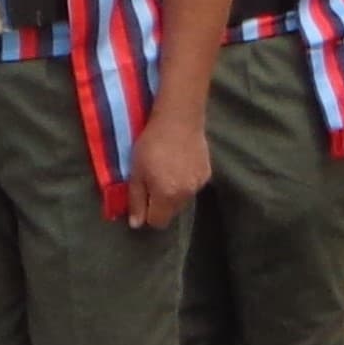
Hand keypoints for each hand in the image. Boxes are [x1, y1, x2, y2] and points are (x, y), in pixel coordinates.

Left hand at [125, 110, 211, 229]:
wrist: (179, 120)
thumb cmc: (152, 145)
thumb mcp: (136, 172)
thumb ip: (136, 200)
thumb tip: (136, 224)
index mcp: (167, 196)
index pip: (158, 222)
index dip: (147, 215)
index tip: (141, 200)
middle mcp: (186, 194)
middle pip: (172, 213)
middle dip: (161, 205)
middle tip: (152, 184)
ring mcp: (199, 184)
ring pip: (183, 200)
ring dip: (174, 193)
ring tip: (167, 172)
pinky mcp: (207, 173)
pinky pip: (192, 187)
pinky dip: (185, 182)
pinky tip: (180, 165)